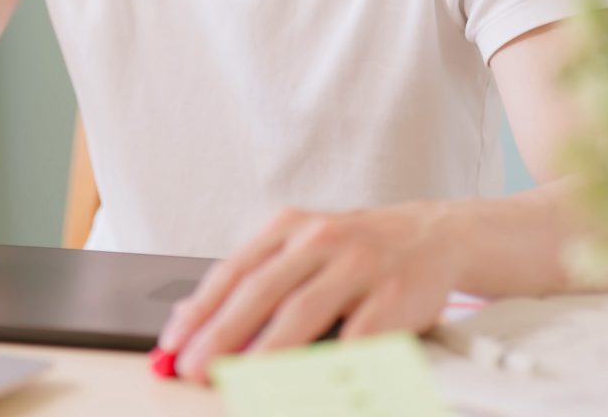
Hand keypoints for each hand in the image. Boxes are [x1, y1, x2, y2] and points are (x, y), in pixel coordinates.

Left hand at [157, 204, 464, 384]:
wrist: (433, 234)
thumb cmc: (357, 250)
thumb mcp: (302, 246)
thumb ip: (255, 276)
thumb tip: (190, 316)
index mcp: (290, 227)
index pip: (233, 270)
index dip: (200, 309)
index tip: (174, 342)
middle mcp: (321, 239)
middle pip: (261, 291)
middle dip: (222, 334)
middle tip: (195, 368)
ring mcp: (359, 265)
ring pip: (303, 312)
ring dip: (267, 352)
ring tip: (241, 380)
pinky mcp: (393, 294)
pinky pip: (355, 336)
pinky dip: (330, 362)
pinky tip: (309, 382)